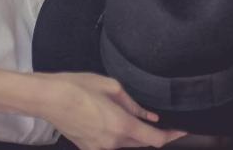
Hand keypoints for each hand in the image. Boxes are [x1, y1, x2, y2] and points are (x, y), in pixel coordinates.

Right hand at [31, 72, 185, 149]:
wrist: (49, 98)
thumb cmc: (78, 87)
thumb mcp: (112, 88)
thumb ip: (134, 105)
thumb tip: (149, 115)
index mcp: (122, 125)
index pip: (155, 139)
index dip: (172, 136)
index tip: (182, 130)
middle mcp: (112, 142)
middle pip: (142, 144)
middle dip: (152, 134)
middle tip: (156, 120)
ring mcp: (99, 148)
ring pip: (126, 145)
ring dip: (133, 134)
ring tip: (126, 114)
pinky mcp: (88, 148)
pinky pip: (110, 145)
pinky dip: (117, 136)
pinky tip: (111, 120)